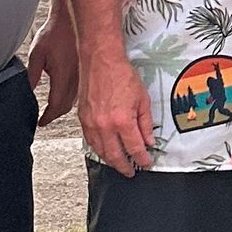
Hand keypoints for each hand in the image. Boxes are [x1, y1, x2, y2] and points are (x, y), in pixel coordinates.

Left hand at [26, 18, 79, 124]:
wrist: (72, 19)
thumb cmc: (56, 32)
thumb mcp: (37, 55)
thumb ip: (31, 76)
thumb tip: (26, 91)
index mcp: (63, 77)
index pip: (56, 105)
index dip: (47, 117)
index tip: (40, 122)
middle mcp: (75, 79)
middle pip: (66, 106)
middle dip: (54, 115)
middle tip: (44, 118)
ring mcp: (81, 75)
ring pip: (73, 99)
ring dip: (62, 107)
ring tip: (52, 110)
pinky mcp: (84, 71)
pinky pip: (78, 90)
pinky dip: (69, 97)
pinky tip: (63, 95)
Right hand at [78, 47, 153, 174]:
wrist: (100, 60)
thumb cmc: (121, 74)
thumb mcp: (143, 99)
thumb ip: (145, 123)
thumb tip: (148, 141)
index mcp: (122, 121)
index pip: (134, 149)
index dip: (142, 159)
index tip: (146, 163)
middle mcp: (104, 125)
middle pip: (115, 156)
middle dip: (124, 167)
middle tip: (131, 172)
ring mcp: (91, 123)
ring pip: (100, 151)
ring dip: (110, 161)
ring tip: (119, 163)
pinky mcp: (82, 118)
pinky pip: (90, 141)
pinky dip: (98, 149)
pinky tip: (104, 150)